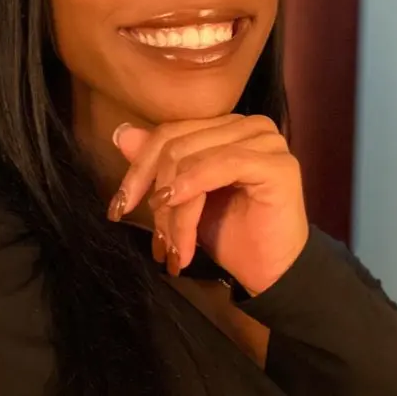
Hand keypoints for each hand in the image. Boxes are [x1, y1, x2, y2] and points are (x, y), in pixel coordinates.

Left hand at [108, 115, 308, 294]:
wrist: (272, 272)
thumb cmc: (231, 234)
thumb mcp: (183, 198)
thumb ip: (158, 164)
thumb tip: (122, 134)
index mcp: (227, 126)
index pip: (171, 133)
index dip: (139, 168)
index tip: (118, 207)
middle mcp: (249, 124)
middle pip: (178, 143)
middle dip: (157, 193)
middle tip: (157, 240)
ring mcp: (267, 140)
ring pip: (195, 158)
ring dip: (176, 208)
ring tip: (174, 246)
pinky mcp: (277, 164)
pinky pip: (223, 165)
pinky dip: (194, 193)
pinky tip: (184, 228)